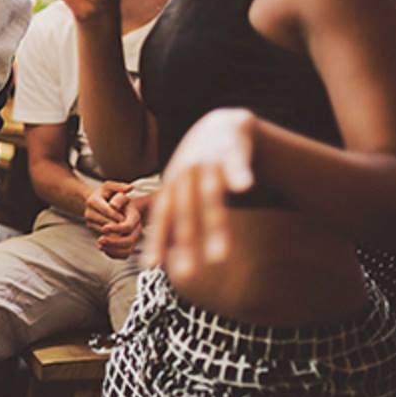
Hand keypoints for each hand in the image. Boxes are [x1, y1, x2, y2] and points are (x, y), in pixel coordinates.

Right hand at [84, 180, 133, 230]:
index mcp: (92, 201)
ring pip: (103, 229)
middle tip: (127, 227)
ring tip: (124, 230)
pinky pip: (102, 232)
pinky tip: (120, 232)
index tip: (125, 218)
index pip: (106, 210)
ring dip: (114, 230)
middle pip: (104, 221)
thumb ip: (121, 187)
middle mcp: (88, 212)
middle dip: (116, 224)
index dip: (116, 214)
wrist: (95, 200)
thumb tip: (131, 188)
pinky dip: (111, 233)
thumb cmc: (105, 192)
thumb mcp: (111, 186)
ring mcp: (88, 220)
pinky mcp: (91, 226)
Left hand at [97, 192, 145, 259]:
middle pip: (128, 241)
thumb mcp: (112, 189)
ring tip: (100, 244)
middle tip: (100, 239)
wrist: (120, 204)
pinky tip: (102, 248)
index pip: (127, 226)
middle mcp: (136, 228)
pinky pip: (124, 254)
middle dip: (113, 242)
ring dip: (112, 250)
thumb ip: (115, 193)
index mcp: (134, 216)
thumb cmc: (113, 195)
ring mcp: (133, 237)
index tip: (104, 228)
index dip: (116, 228)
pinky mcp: (128, 243)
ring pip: (127, 250)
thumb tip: (113, 205)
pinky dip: (113, 254)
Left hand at [143, 108, 256, 281]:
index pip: (162, 214)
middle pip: (187, 211)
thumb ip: (172, 216)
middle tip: (188, 274)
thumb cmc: (197, 166)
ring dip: (215, 224)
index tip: (150, 265)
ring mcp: (209, 161)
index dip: (156, 238)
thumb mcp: (180, 187)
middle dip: (187, 242)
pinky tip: (245, 188)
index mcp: (172, 184)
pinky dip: (239, 173)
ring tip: (220, 257)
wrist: (220, 122)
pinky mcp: (233, 148)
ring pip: (211, 194)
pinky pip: (237, 162)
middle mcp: (186, 173)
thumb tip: (158, 249)